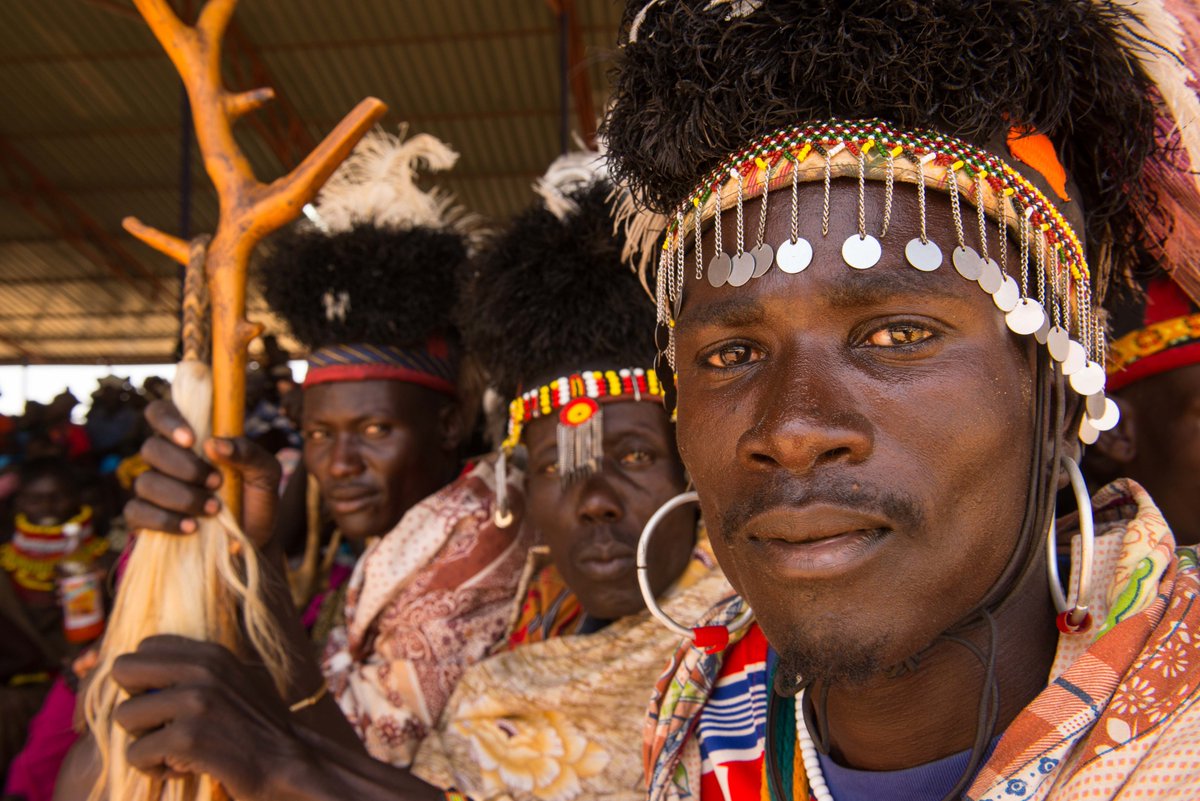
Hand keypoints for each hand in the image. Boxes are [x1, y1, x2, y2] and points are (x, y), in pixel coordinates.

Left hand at [111, 635, 310, 799]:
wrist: (291, 763)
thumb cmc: (256, 728)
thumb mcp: (231, 682)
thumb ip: (195, 670)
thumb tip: (138, 668)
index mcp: (210, 653)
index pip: (144, 647)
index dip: (144, 679)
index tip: (162, 703)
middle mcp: (202, 669)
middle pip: (123, 670)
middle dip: (135, 701)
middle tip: (160, 725)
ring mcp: (196, 702)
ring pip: (124, 715)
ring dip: (144, 741)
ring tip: (175, 751)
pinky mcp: (188, 738)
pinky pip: (135, 754)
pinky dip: (154, 769)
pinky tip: (183, 769)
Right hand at [125, 400, 280, 547]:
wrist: (253, 539)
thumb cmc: (256, 498)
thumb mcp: (266, 472)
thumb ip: (249, 453)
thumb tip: (214, 444)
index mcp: (191, 438)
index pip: (161, 413)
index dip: (169, 421)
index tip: (191, 440)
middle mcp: (166, 459)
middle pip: (151, 449)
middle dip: (185, 468)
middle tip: (216, 482)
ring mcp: (153, 488)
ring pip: (145, 482)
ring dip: (181, 497)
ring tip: (213, 509)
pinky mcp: (145, 517)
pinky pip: (136, 512)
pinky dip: (164, 520)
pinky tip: (191, 527)